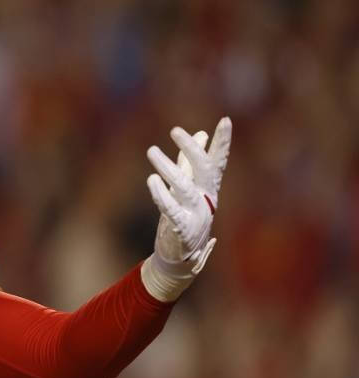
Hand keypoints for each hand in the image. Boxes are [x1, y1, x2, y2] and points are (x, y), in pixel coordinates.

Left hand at [142, 118, 231, 300]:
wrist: (181, 257)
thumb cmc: (186, 217)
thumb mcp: (190, 188)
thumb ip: (191, 162)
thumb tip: (201, 133)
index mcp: (209, 189)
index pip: (217, 162)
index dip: (222, 142)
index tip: (225, 120)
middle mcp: (206, 200)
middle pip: (205, 170)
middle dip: (193, 149)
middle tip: (176, 131)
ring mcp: (196, 215)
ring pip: (185, 187)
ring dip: (168, 168)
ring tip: (151, 150)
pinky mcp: (182, 229)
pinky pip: (171, 210)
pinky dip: (162, 194)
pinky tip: (151, 180)